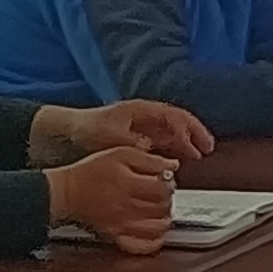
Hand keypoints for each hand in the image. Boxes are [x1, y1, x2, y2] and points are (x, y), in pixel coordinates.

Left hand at [39, 97, 212, 166]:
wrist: (66, 132)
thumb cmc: (87, 129)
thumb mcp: (110, 136)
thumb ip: (132, 142)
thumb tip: (151, 147)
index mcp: (142, 110)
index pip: (175, 116)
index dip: (191, 130)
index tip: (201, 145)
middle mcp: (145, 116)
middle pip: (178, 121)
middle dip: (194, 135)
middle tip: (207, 150)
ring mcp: (140, 126)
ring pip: (170, 132)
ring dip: (184, 143)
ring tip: (195, 157)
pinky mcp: (134, 137)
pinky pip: (159, 141)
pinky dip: (170, 149)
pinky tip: (174, 161)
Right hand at [46, 146, 177, 256]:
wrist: (67, 192)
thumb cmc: (91, 171)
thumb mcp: (120, 154)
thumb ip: (149, 160)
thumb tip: (173, 165)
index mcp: (128, 184)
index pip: (163, 189)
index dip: (169, 184)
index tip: (165, 180)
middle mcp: (126, 207)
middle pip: (162, 208)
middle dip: (167, 200)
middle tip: (162, 194)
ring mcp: (122, 224)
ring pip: (156, 228)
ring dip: (164, 218)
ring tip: (160, 210)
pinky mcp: (116, 235)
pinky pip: (141, 246)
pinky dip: (153, 241)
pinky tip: (155, 232)